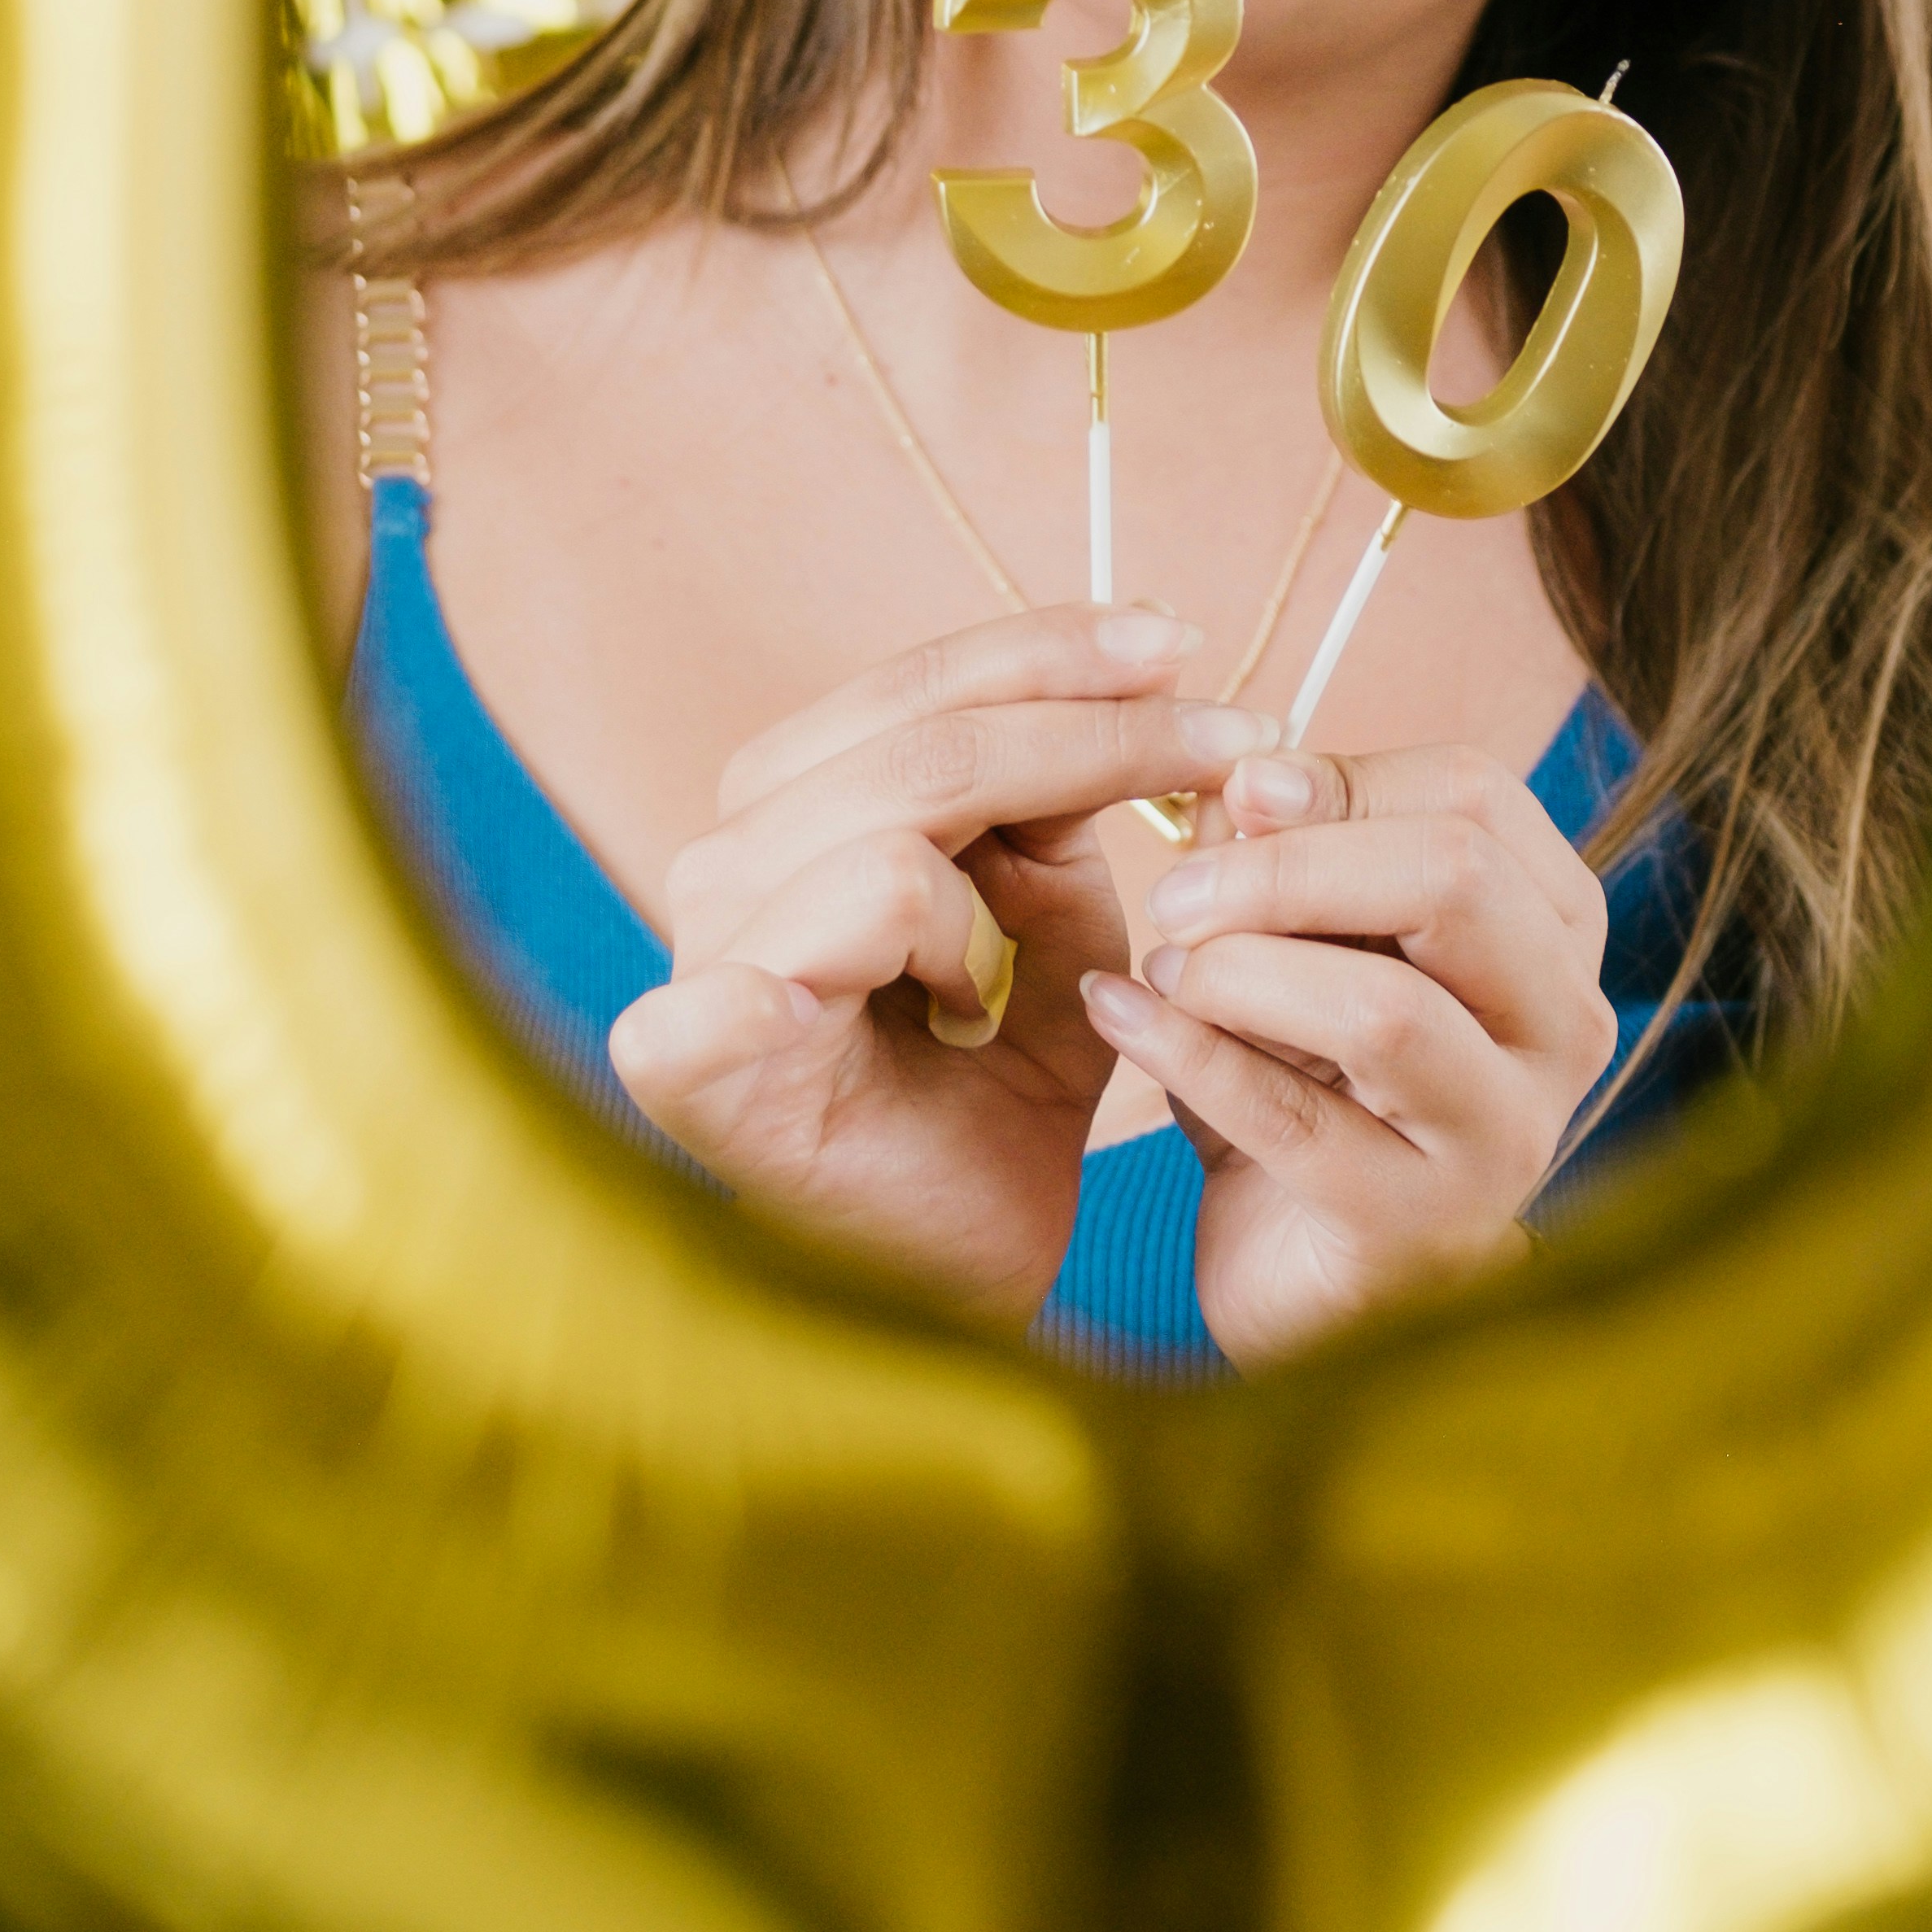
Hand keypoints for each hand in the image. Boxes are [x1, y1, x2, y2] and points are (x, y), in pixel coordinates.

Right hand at [607, 607, 1279, 1318]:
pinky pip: (806, 948)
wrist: (951, 1288)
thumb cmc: (995, 1099)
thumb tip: (1130, 678)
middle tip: (1239, 742)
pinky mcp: (691, 1052)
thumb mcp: (1055, 927)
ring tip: (1017, 987)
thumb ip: (1062, 809)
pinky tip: (954, 1001)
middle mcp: (724, 859)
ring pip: (897, 827)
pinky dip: (886, 952)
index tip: (1187, 643)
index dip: (1057, 652)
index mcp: (792, 808)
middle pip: (926, 739)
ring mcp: (699, 952)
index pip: (925, 685)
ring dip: (1017, 893)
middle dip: (1098, 728)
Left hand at [1077, 743, 1618, 1365]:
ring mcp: (1506, 1135)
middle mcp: (1562, 1024)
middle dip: (1290, 867)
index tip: (1237, 787)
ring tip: (1161, 969)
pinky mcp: (1419, 1227)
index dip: (1343, 776)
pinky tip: (1119, 1014)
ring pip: (1383, 1009)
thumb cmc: (1311, 1079)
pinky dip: (1188, 1055)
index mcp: (1553, 926)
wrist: (1302, 1265)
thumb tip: (1242, 774)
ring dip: (1241, 972)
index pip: (1474, 796)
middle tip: (1177, 892)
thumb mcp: (1304, 941)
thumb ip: (1283, 849)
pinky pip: (1295, 1121)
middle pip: (1454, 878)